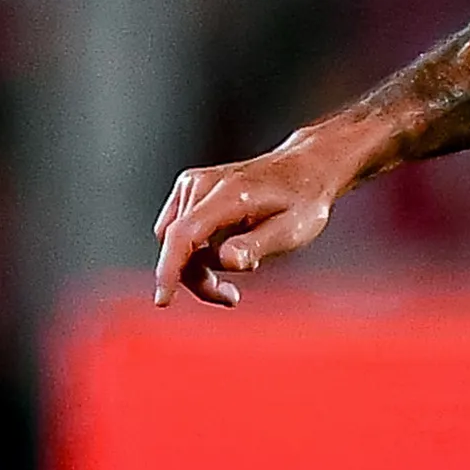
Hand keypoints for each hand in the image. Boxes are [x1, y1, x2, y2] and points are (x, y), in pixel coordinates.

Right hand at [152, 136, 354, 307]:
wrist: (305, 169)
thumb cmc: (302, 200)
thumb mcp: (292, 230)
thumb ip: (257, 246)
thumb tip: (227, 261)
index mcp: (228, 194)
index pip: (184, 234)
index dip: (170, 269)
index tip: (163, 300)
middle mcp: (202, 184)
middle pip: (176, 244)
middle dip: (197, 277)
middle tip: (230, 296)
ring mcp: (193, 184)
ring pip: (174, 241)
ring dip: (198, 266)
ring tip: (243, 267)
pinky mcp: (191, 190)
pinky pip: (179, 232)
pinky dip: (197, 251)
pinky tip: (230, 251)